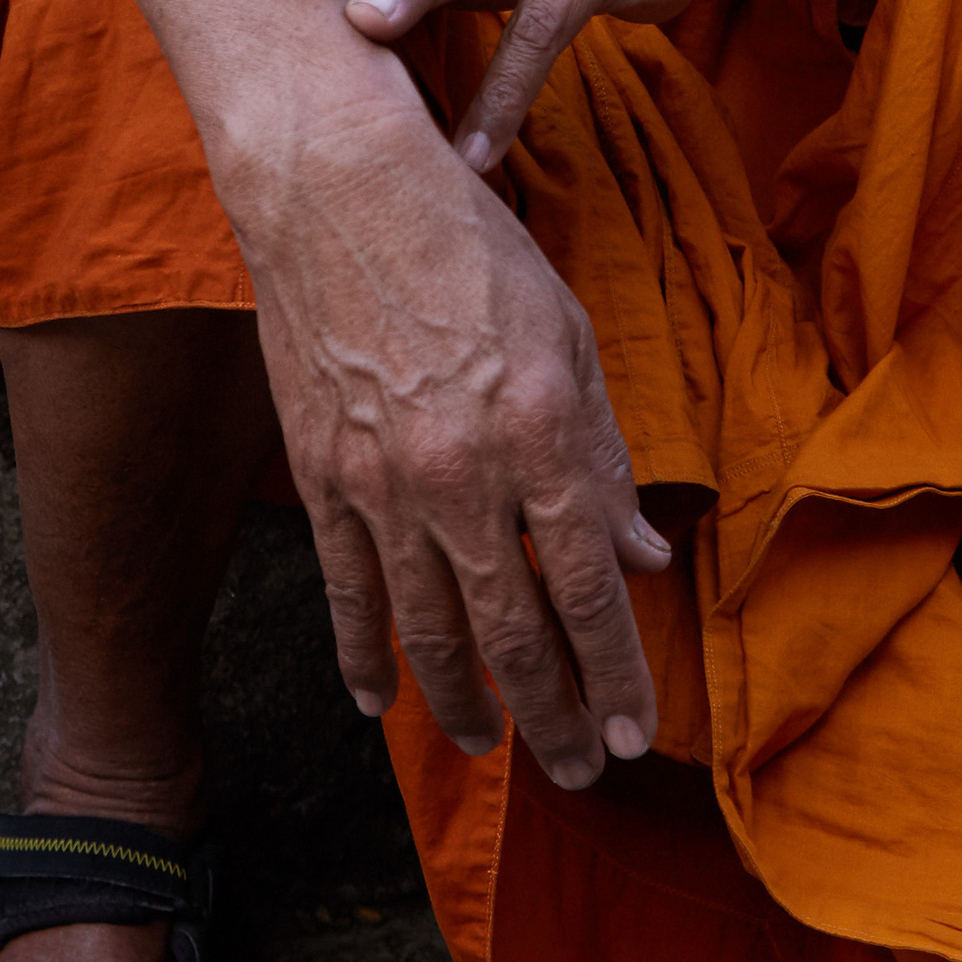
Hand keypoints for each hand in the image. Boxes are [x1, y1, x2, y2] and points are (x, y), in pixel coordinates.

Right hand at [233, 98, 671, 788]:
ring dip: (463, 707)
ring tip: (492, 747)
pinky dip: (360, 657)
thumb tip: (643, 556)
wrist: (340, 190)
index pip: (589, 590)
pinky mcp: (318, 476)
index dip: (616, 674)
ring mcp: (381, 484)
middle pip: (514, 634)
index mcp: (540, 437)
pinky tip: (379, 702)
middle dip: (553, 717)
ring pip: (427, 632)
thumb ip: (605, 455)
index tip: (636, 735)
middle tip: (577, 771)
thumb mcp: (567, 336)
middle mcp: (462, 478)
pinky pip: (344, 592)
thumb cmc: (469, 245)